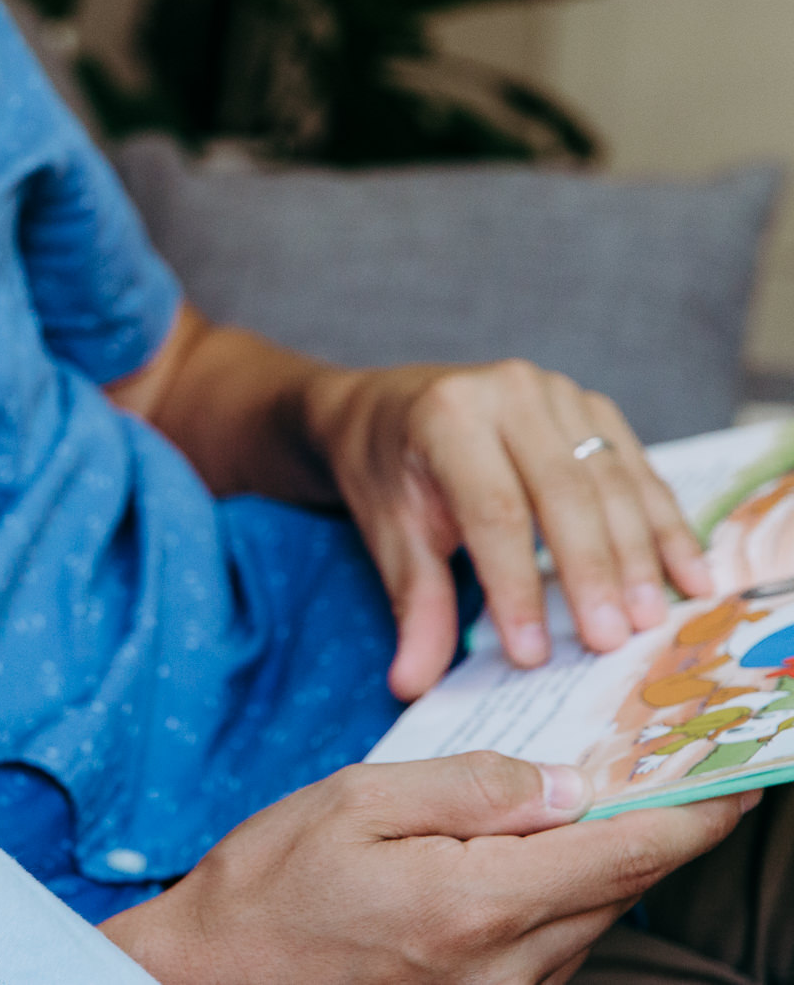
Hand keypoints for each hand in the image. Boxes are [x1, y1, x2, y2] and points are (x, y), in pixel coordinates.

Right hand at [101, 752, 750, 984]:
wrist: (209, 979)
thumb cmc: (267, 888)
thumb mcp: (354, 803)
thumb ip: (467, 788)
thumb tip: (563, 782)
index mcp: (477, 905)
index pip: (626, 854)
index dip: (695, 809)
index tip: (739, 772)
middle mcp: (506, 968)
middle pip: (620, 887)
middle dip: (651, 822)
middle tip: (664, 759)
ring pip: (591, 918)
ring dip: (604, 858)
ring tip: (588, 798)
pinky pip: (552, 946)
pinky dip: (563, 893)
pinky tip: (532, 854)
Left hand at [308, 360, 711, 699]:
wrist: (386, 405)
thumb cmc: (388, 472)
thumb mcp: (389, 533)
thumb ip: (415, 604)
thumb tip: (412, 684)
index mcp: (448, 417)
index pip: (494, 510)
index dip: (516, 585)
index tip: (533, 652)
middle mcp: (508, 392)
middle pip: (564, 493)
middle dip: (591, 572)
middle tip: (611, 641)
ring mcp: (558, 393)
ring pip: (611, 481)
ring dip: (638, 555)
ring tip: (650, 620)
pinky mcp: (593, 406)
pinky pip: (638, 470)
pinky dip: (665, 526)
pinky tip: (689, 576)